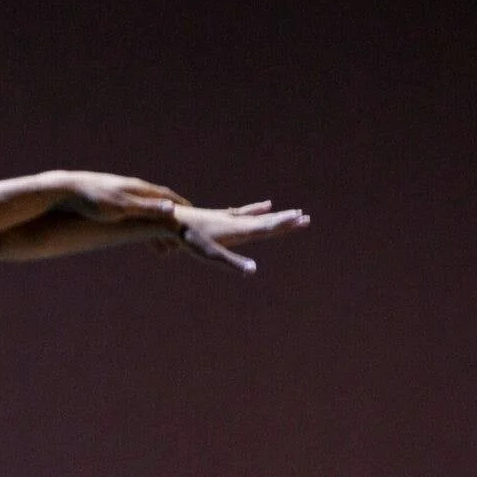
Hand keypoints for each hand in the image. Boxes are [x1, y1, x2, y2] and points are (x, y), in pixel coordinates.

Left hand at [52, 171, 191, 223]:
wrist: (64, 190)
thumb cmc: (92, 201)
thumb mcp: (122, 208)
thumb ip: (147, 209)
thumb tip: (173, 209)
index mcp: (139, 190)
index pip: (167, 197)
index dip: (181, 207)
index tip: (196, 217)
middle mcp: (132, 189)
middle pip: (158, 205)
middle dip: (170, 221)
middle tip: (182, 235)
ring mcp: (119, 193)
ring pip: (143, 212)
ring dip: (154, 228)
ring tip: (161, 245)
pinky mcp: (107, 200)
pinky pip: (129, 215)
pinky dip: (137, 226)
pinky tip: (135, 233)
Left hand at [158, 201, 311, 274]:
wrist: (171, 220)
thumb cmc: (190, 239)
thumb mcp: (211, 254)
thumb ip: (233, 262)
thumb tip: (253, 270)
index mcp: (238, 230)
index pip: (266, 228)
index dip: (284, 225)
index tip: (302, 220)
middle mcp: (236, 222)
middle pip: (266, 222)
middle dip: (285, 222)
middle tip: (305, 218)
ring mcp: (228, 219)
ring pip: (258, 217)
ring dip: (275, 216)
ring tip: (290, 212)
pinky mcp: (220, 217)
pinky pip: (243, 213)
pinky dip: (256, 210)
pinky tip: (264, 205)